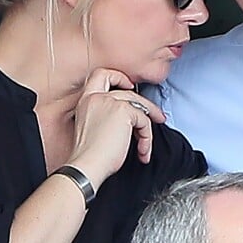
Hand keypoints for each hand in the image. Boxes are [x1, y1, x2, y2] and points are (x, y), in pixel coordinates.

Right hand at [66, 68, 164, 189]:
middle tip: (157, 117)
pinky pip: (144, 121)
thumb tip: (130, 121)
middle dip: (146, 105)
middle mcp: (96, 97)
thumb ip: (107, 117)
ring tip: (147, 144)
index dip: (118, 77)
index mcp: (86, 101)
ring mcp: (110, 102)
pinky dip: (146, 138)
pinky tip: (142, 151)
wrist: (86, 166)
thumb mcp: (94, 129)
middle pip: (128, 92)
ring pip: (139, 106)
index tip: (129, 86)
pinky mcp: (123, 111)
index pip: (101, 75)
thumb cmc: (89, 157)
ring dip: (147, 126)